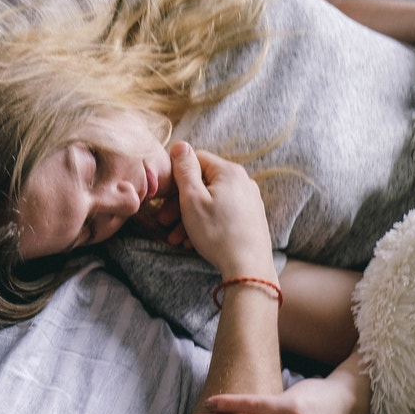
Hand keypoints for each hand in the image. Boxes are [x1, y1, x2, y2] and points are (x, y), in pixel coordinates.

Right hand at [169, 141, 273, 277]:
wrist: (248, 268)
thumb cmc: (217, 233)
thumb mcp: (192, 199)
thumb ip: (185, 170)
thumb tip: (180, 145)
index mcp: (229, 171)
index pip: (196, 159)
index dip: (176, 176)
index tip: (164, 195)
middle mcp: (243, 182)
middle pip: (203, 183)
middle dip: (180, 203)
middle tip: (164, 221)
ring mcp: (249, 201)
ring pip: (211, 202)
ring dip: (189, 218)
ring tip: (176, 239)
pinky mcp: (250, 219)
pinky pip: (222, 214)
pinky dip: (206, 224)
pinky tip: (193, 242)